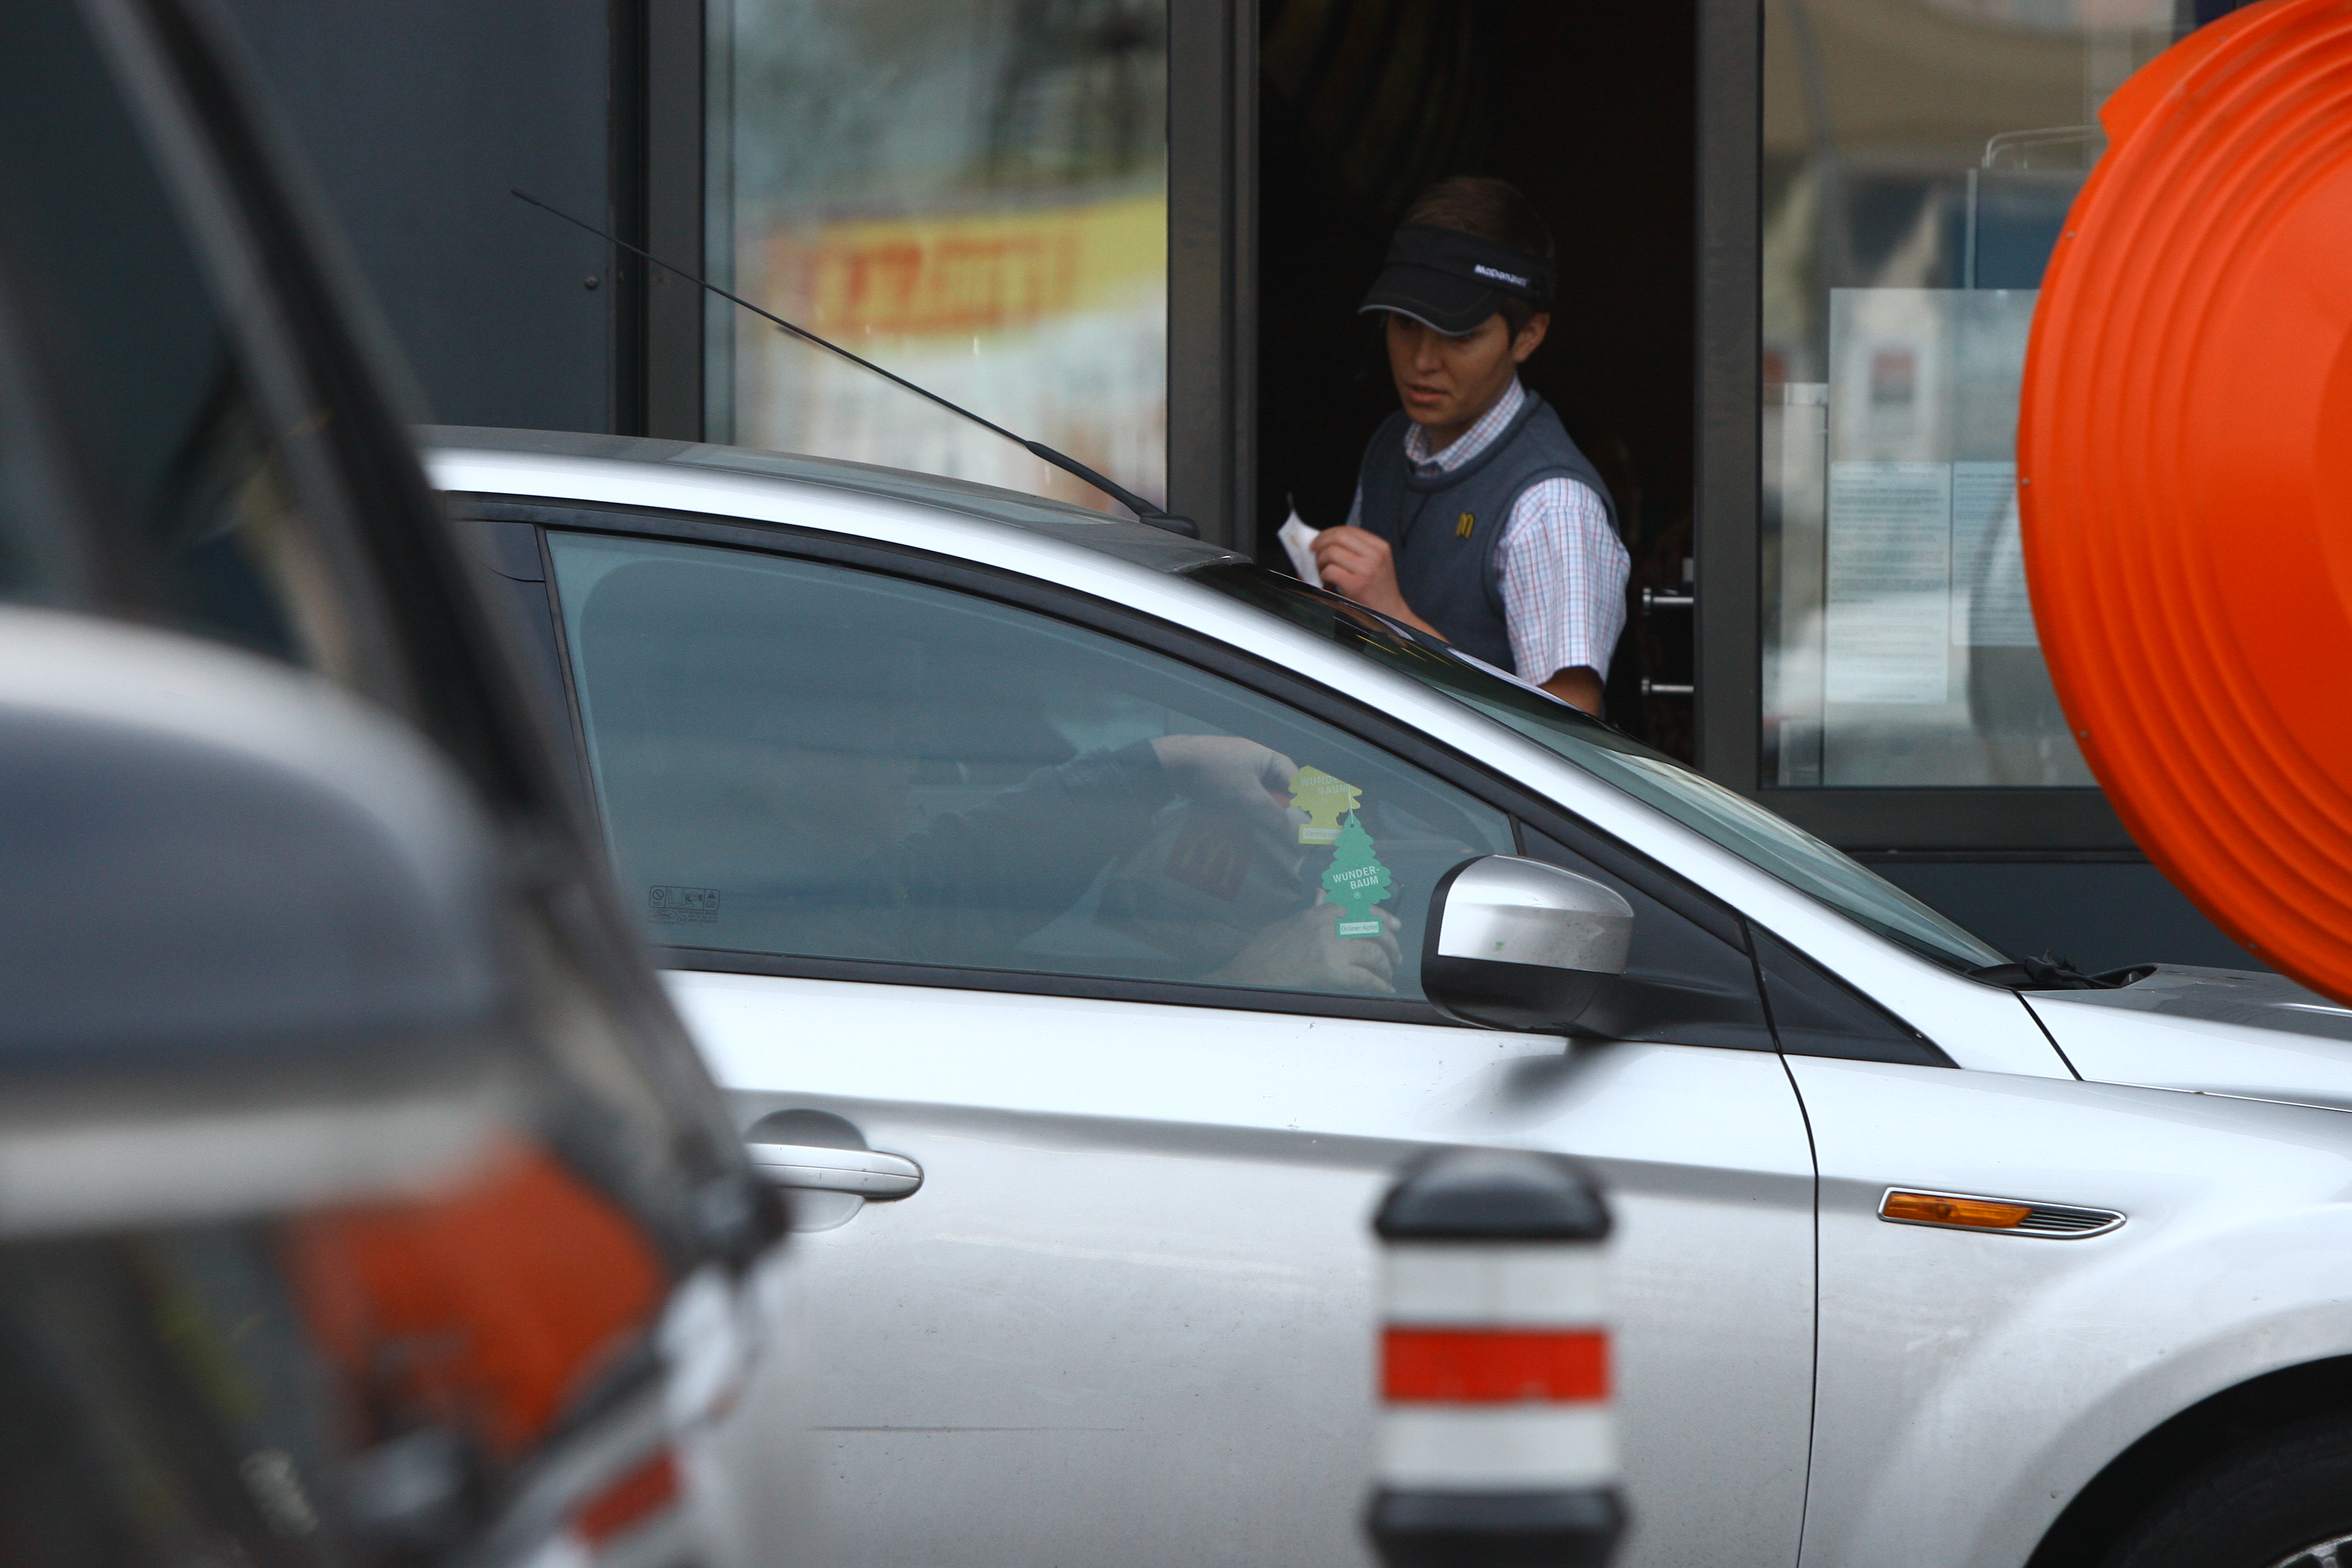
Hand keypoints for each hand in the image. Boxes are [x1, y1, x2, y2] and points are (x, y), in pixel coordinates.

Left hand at [1150, 735, 1297, 840]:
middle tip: (1288, 840)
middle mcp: (1257, 763)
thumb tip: (1300, 839)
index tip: (1309, 829)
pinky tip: (1245, 833)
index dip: (1305, 806)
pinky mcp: (1221, 783)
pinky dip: (1246, 816)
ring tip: (1269, 841)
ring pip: (1259, 800)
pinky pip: (1241, 801)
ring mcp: (1237, 772)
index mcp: (1269, 759)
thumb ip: (1276, 817)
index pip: (1298, 783)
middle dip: (1283, 816)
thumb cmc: (1217, 774)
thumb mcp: (1249, 797)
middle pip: (1279, 793)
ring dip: (1263, 819)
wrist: (1170, 765)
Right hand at [1206, 901, 1403, 994]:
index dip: (1382, 916)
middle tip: (1395, 958)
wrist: (1252, 975)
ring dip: (1385, 967)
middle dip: (1389, 945)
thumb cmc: (1265, 951)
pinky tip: (1385, 990)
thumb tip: (1322, 895)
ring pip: (1373, 954)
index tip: (1396, 926)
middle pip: (1372, 930)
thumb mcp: (1289, 923)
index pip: (1359, 908)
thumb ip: (1311, 910)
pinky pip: (1366, 978)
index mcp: (1318, 914)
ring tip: (1387, 976)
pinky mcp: (1332, 973)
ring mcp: (1331, 949)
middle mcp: (1328, 927)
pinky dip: (1379, 985)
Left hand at [1311, 526, 1409, 617]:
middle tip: (1315, 554)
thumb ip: (1356, 550)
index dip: (1328, 533)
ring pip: (1330, 552)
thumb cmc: (1379, 591)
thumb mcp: (1376, 563)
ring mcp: (1366, 569)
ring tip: (1324, 573)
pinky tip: (1329, 584)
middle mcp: (1375, 555)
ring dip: (1320, 562)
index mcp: (1380, 547)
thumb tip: (1326, 541)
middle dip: (1321, 543)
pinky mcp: (1356, 584)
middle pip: (1338, 536)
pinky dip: (1323, 577)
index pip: (1348, 530)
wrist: (1391, 613)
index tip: (1319, 541)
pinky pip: (1329, 571)